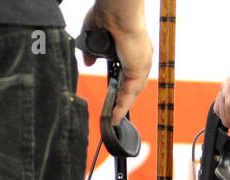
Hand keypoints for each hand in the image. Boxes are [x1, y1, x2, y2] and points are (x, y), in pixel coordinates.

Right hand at [81, 4, 151, 123]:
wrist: (116, 11)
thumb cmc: (107, 15)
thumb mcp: (95, 37)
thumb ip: (91, 52)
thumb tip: (88, 64)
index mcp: (131, 50)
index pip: (127, 74)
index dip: (119, 87)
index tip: (112, 98)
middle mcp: (139, 58)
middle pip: (130, 86)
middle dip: (121, 101)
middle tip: (113, 114)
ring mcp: (140, 64)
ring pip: (131, 92)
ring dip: (121, 106)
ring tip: (112, 119)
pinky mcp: (138, 69)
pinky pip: (130, 93)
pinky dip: (122, 106)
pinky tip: (115, 116)